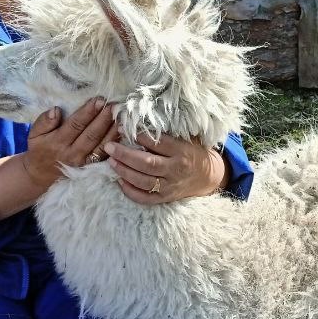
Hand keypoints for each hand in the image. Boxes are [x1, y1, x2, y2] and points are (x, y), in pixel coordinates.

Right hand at [21, 97, 119, 189]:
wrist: (40, 175)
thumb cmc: (39, 149)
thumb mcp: (34, 134)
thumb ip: (44, 121)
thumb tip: (56, 110)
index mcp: (58, 142)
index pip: (76, 125)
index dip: (88, 112)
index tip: (99, 100)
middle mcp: (72, 153)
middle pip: (91, 134)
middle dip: (104, 118)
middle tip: (114, 105)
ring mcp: (83, 162)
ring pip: (101, 145)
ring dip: (112, 130)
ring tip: (121, 116)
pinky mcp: (91, 168)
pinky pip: (104, 155)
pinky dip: (114, 143)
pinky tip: (121, 132)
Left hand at [105, 133, 226, 204]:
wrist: (208, 177)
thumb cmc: (193, 152)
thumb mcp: (187, 138)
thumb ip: (168, 131)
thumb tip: (141, 120)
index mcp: (182, 152)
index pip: (158, 144)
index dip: (139, 136)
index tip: (122, 128)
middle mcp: (176, 170)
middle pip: (147, 164)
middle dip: (125, 155)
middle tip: (109, 146)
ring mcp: (170, 186)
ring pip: (144, 181)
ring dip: (124, 171)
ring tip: (110, 161)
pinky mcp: (165, 198)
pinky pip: (146, 198)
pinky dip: (131, 192)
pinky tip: (120, 181)